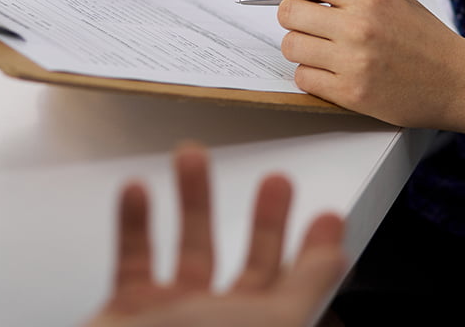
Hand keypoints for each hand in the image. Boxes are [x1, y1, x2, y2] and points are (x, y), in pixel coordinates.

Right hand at [85, 144, 346, 326]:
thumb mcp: (274, 322)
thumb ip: (309, 285)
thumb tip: (339, 254)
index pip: (300, 288)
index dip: (315, 250)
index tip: (328, 215)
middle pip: (253, 266)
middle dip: (266, 220)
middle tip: (276, 180)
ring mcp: (173, 321)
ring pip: (190, 249)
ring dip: (192, 200)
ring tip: (192, 156)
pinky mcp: (126, 315)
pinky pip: (133, 260)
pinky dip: (134, 224)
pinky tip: (139, 191)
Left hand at [271, 0, 464, 134]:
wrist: (457, 81)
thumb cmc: (422, 35)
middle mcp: (359, 26)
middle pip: (289, 13)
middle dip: (292, 14)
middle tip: (310, 20)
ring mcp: (353, 62)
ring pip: (291, 46)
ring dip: (302, 46)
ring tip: (326, 47)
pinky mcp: (351, 94)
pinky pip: (303, 78)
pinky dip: (312, 74)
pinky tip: (334, 70)